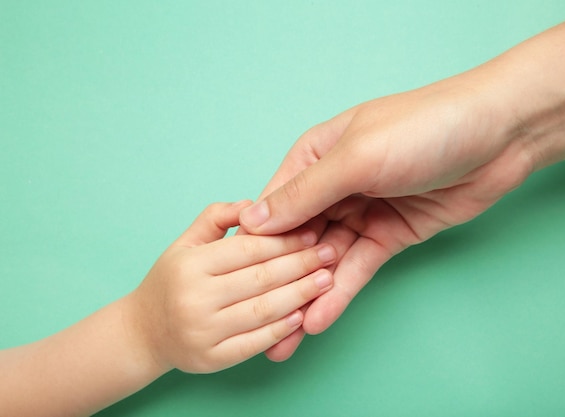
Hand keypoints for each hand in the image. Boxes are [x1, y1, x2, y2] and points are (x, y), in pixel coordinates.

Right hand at [129, 201, 335, 372]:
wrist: (143, 332)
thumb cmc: (171, 281)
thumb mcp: (185, 241)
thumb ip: (216, 217)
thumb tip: (253, 206)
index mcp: (190, 264)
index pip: (248, 249)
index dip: (285, 240)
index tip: (313, 232)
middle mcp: (195, 298)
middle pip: (261, 278)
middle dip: (301, 264)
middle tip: (329, 253)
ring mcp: (203, 332)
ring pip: (263, 310)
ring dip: (300, 295)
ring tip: (326, 280)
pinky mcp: (212, 359)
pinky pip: (255, 342)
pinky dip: (282, 329)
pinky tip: (303, 314)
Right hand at [240, 75, 535, 360]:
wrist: (498, 136)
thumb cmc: (424, 127)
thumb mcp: (357, 156)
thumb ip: (306, 192)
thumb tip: (253, 220)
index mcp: (315, 157)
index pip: (275, 206)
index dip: (257, 247)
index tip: (237, 286)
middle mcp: (333, 185)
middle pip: (298, 239)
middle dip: (279, 281)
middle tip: (260, 325)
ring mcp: (362, 211)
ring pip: (326, 260)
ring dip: (306, 297)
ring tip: (283, 341)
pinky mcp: (390, 233)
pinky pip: (359, 266)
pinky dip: (340, 292)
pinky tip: (318, 319)